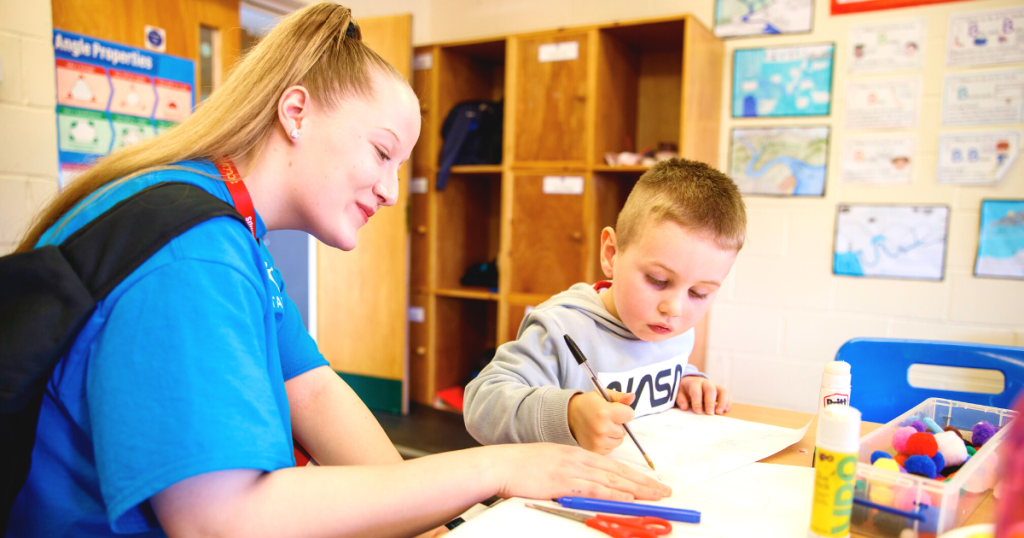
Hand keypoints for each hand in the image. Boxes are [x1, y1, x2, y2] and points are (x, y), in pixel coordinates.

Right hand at [488, 443, 670, 501]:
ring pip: (612, 480)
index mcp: (577, 454)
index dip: (635, 475)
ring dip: (637, 490)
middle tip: (665, 491)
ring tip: (655, 496)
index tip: (652, 483)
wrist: (503, 464)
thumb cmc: (523, 466)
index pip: (613, 466)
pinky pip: (594, 489)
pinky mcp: (564, 482)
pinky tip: (627, 498)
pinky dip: (613, 494)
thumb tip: (585, 485)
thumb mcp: (552, 462)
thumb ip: (570, 472)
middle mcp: (579, 459)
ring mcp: (573, 470)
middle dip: (644, 483)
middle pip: (619, 472)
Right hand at [567, 389, 635, 454]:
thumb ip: (619, 397)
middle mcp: (601, 428)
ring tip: (602, 426)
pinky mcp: (595, 450)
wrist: (568, 416)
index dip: (624, 411)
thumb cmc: (587, 404)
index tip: (615, 410)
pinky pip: (611, 448)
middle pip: (625, 430)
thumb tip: (632, 397)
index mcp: (604, 412)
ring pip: (619, 440)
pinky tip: (598, 435)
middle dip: (619, 424)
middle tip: (606, 418)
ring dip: (614, 434)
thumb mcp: (602, 395)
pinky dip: (607, 442)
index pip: (630, 415)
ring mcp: (598, 441)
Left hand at [676, 376, 730, 414]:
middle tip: (710, 414)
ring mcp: (715, 386)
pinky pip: (727, 394)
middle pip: (710, 389)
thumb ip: (681, 399)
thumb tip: (684, 407)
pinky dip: (728, 402)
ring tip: (720, 413)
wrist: (691, 382)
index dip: (697, 401)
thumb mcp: (680, 392)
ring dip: (722, 402)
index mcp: (694, 383)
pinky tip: (726, 410)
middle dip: (710, 402)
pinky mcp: (720, 391)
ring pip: (722, 391)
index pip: (696, 391)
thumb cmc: (685, 389)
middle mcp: (706, 383)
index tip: (698, 412)